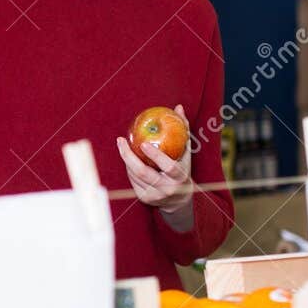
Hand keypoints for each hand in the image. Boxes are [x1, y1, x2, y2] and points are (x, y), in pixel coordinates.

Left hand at [116, 103, 194, 222]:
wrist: (178, 200)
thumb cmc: (182, 169)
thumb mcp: (186, 153)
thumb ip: (183, 131)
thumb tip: (178, 107)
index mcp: (180, 177)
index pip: (168, 166)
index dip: (156, 156)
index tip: (144, 143)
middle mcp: (167, 189)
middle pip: (143, 172)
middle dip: (128, 156)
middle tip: (121, 140)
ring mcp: (154, 196)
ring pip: (134, 175)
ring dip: (127, 160)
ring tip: (123, 146)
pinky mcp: (144, 199)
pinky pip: (132, 180)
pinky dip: (129, 168)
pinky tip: (127, 158)